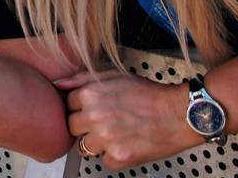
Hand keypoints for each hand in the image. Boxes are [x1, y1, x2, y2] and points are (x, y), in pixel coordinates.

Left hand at [56, 70, 195, 168]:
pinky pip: (105, 161)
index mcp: (90, 95)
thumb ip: (81, 79)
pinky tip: (126, 143)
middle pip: (72, 127)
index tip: (92, 109)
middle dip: (85, 125)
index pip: (68, 105)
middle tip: (104, 122)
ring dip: (98, 142)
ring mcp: (106, 138)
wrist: (179, 113)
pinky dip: (114, 156)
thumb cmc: (149, 94)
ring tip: (116, 133)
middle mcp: (94, 117)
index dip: (81, 107)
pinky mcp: (119, 156)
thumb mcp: (113, 75)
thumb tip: (58, 84)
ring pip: (85, 147)